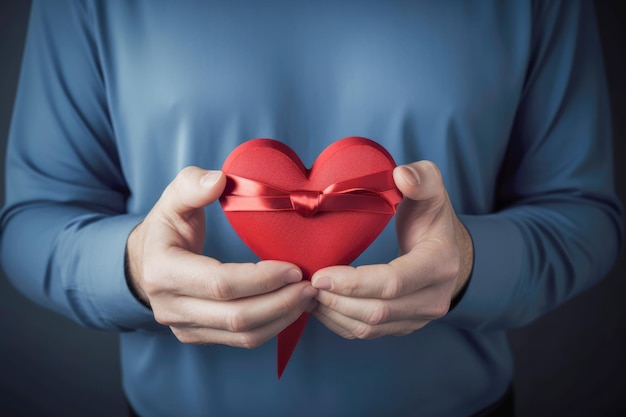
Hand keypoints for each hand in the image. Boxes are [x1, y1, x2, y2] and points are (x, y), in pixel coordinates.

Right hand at [126, 167, 317, 347]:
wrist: (144, 263)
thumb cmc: (166, 228)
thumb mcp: (172, 199)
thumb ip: (192, 184)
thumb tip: (218, 180)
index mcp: (163, 270)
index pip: (220, 283)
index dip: (261, 279)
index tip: (294, 268)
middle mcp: (170, 306)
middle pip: (236, 316)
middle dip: (281, 303)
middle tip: (311, 286)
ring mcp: (183, 327)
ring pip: (242, 335)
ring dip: (282, 318)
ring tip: (308, 297)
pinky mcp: (197, 336)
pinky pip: (241, 341)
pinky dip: (272, 327)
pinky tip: (291, 308)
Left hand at [311, 161, 471, 338]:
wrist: (448, 252)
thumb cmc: (432, 217)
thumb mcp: (431, 189)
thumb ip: (421, 177)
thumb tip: (401, 176)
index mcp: (440, 263)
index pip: (394, 282)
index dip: (354, 282)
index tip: (320, 274)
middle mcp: (434, 298)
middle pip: (377, 311)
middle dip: (336, 300)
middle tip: (305, 284)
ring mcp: (419, 317)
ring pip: (370, 327)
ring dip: (334, 314)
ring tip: (306, 294)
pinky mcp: (404, 326)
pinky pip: (368, 333)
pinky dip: (339, 323)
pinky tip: (320, 305)